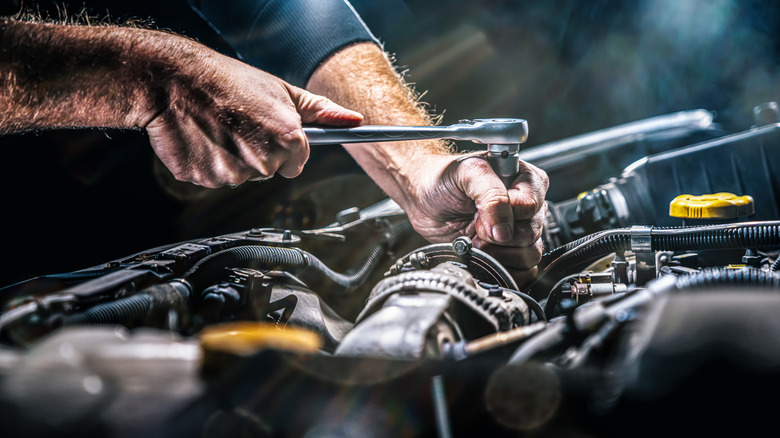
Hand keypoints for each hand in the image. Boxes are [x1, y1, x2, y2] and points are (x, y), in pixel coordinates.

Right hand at [143, 44, 363, 187]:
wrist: (173, 81)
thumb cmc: (230, 83)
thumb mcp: (282, 91)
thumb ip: (321, 112)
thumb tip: (355, 121)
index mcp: (288, 140)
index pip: (298, 163)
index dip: (284, 147)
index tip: (269, 131)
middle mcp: (263, 162)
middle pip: (269, 171)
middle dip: (258, 152)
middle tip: (239, 124)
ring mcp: (233, 174)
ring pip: (241, 176)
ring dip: (232, 158)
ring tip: (219, 128)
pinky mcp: (204, 180)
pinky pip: (214, 178)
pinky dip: (208, 163)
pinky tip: (203, 138)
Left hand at [403, 153, 548, 285]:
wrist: (423, 198)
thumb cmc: (443, 178)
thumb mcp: (467, 173)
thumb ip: (491, 195)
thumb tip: (504, 231)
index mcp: (525, 180)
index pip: (530, 205)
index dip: (504, 214)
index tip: (479, 211)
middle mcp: (526, 207)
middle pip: (531, 233)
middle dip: (497, 235)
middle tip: (475, 225)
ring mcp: (518, 230)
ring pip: (530, 254)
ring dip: (498, 253)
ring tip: (477, 239)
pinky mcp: (508, 252)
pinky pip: (524, 270)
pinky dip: (501, 267)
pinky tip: (483, 253)